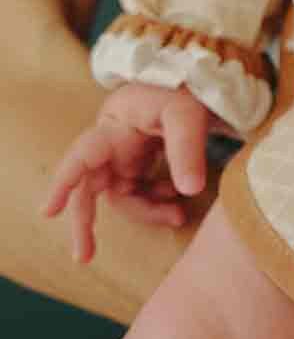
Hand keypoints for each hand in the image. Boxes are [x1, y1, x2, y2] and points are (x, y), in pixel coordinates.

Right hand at [43, 84, 215, 262]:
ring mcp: (125, 154)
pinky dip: (155, 200)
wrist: (200, 82)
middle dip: (85, 220)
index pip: (84, 154)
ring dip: (145, 211)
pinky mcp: (139, 161)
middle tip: (84, 256)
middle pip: (90, 185)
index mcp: (117, 124)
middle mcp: (113, 142)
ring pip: (120, 194)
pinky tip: (176, 198)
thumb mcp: (190, 114)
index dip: (65, 182)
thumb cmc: (188, 90)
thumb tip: (190, 192)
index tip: (50, 210)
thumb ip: (188, 150)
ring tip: (177, 216)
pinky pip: (138, 190)